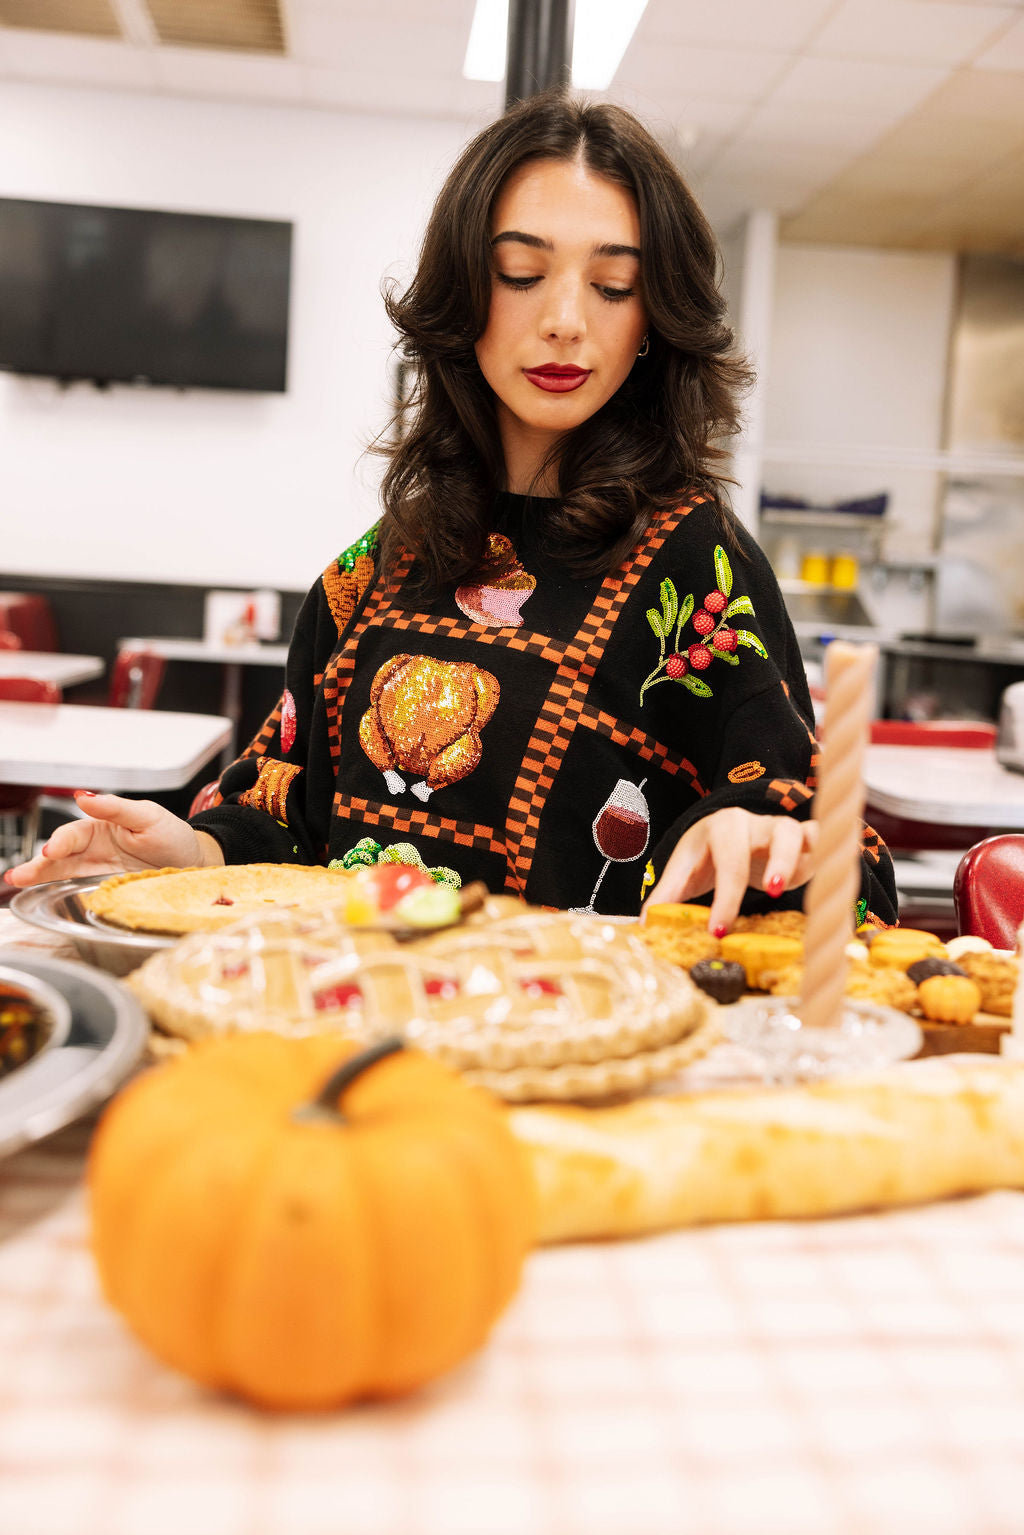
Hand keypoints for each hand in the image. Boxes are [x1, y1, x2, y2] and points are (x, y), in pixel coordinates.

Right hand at [2, 792, 223, 887]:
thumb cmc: (172, 836)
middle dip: (37, 865)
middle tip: (19, 875)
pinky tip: (43, 899)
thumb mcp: (149, 816)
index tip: (52, 850)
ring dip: (39, 880)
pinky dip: (60, 896)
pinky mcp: (105, 891)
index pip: (75, 834)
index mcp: (101, 828)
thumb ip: (117, 808)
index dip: (62, 842)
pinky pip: (80, 893)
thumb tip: (86, 797)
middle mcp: (94, 850)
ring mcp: (97, 872)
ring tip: (18, 884)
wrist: (194, 863)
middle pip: (59, 858)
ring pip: (62, 876)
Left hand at [645, 808, 817, 935]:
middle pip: (773, 834)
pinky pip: (818, 836)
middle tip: (770, 893)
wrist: (724, 835)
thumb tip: (645, 925)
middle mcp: (754, 822)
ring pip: (798, 831)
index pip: (728, 862)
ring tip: (793, 888)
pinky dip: (823, 850)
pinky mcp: (801, 839)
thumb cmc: (705, 856)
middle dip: (775, 863)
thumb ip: (667, 896)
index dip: (725, 898)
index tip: (718, 931)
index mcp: (722, 827)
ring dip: (800, 858)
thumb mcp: (684, 871)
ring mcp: (779, 828)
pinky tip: (824, 871)